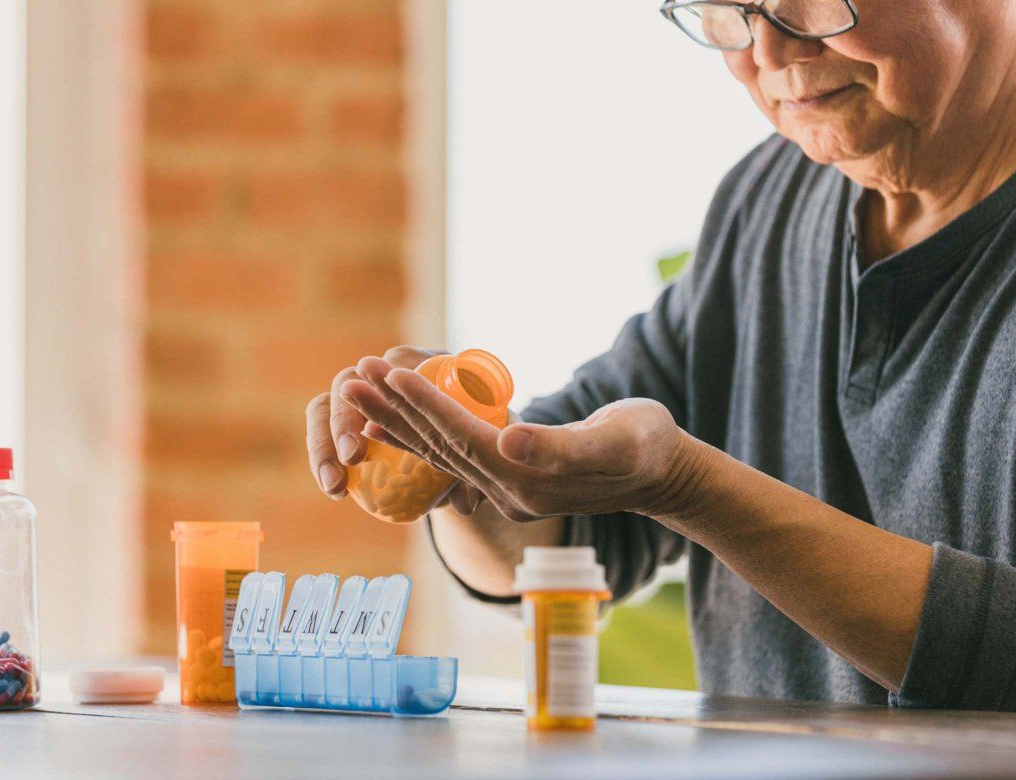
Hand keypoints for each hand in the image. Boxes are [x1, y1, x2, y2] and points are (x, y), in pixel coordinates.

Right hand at [304, 346, 484, 513]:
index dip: (388, 382)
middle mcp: (389, 373)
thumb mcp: (492, 451)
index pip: (399, 360)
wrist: (475, 448)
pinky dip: (324, 457)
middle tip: (352, 457)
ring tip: (334, 485)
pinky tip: (334, 488)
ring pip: (327, 406)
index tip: (382, 418)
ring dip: (324, 443)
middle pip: (350, 378)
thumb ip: (487, 470)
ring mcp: (365, 396)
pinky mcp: (349, 422)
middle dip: (344, 418)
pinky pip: (324, 434)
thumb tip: (465, 503)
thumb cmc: (488, 437)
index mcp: (430, 364)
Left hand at [339, 357, 698, 521]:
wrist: (663, 474)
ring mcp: (504, 490)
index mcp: (529, 480)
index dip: (426, 406)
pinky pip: (450, 457)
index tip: (391, 374)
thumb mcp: (616, 441)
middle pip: (439, 447)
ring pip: (437, 452)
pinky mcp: (505, 479)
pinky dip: (416, 436)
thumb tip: (507, 437)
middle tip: (352, 374)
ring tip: (356, 389)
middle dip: (394, 411)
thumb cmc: (647, 446)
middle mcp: (507, 490)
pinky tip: (387, 419)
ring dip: (395, 420)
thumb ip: (561, 444)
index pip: (465, 438)